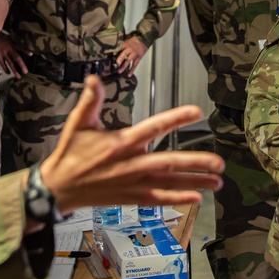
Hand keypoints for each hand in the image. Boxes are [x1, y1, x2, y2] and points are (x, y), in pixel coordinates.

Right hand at [0, 33, 29, 77]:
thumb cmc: (2, 37)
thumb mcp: (11, 38)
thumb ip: (16, 42)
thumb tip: (23, 45)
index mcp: (13, 45)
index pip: (21, 47)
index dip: (25, 50)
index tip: (31, 54)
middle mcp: (10, 50)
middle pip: (17, 58)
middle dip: (22, 65)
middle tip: (26, 72)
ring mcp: (4, 54)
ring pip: (10, 63)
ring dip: (15, 70)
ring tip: (19, 77)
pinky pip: (3, 64)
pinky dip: (6, 69)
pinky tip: (9, 73)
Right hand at [41, 76, 223, 214]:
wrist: (59, 187)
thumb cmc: (71, 154)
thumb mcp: (78, 123)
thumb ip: (91, 101)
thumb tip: (93, 79)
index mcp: (121, 142)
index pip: (154, 127)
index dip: (176, 118)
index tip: (197, 112)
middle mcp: (131, 163)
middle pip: (169, 161)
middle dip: (197, 162)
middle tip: (219, 162)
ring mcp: (133, 182)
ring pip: (169, 182)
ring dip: (195, 182)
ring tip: (217, 181)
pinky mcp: (131, 197)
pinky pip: (159, 199)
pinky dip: (178, 199)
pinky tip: (196, 198)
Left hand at [115, 35, 147, 76]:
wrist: (144, 40)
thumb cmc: (133, 40)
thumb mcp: (127, 39)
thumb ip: (121, 45)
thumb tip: (113, 49)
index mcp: (126, 44)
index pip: (121, 47)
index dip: (117, 50)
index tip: (113, 54)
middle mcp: (130, 49)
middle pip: (125, 54)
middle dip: (120, 59)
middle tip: (117, 64)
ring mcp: (134, 54)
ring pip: (129, 61)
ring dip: (124, 66)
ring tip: (119, 71)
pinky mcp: (138, 58)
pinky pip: (135, 65)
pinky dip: (132, 70)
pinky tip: (129, 75)